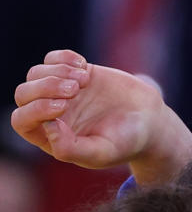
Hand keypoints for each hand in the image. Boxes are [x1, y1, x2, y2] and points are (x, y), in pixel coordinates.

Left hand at [12, 49, 191, 184]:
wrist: (150, 121)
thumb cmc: (126, 143)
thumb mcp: (101, 153)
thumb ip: (70, 149)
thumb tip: (47, 127)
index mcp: (50, 137)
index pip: (22, 120)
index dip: (35, 110)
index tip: (63, 108)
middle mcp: (50, 113)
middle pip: (24, 93)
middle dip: (45, 87)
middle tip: (76, 90)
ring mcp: (60, 91)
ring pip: (36, 73)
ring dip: (58, 72)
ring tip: (85, 81)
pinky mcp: (75, 72)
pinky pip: (53, 58)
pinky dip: (65, 58)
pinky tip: (86, 69)